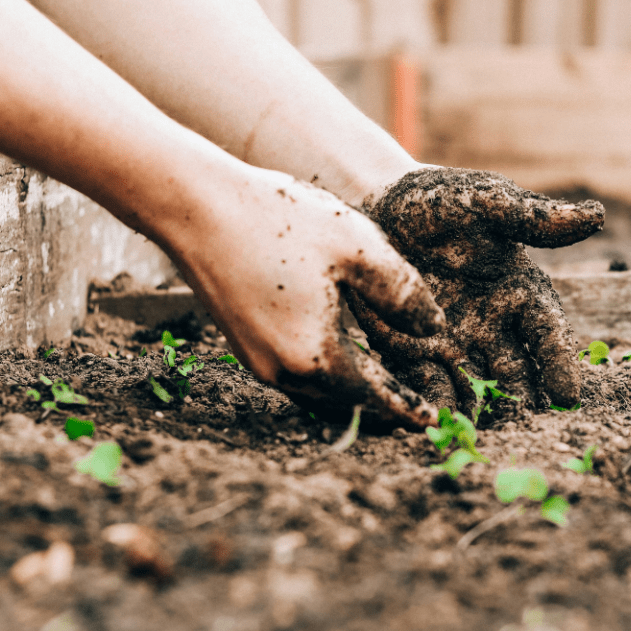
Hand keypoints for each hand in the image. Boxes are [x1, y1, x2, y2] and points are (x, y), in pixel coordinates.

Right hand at [169, 168, 446, 427]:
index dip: (407, 409)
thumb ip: (403, 293)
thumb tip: (433, 328)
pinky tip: (337, 356)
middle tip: (411, 409)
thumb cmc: (278, 221)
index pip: (374, 398)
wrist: (196, 209)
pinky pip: (294, 375)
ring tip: (380, 385)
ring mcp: (257, 361)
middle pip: (343, 404)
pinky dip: (324, 376)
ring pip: (316, 393)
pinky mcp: (242, 345)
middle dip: (380, 409)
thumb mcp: (357, 248)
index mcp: (316, 356)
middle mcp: (282, 371)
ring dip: (350, 394)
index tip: (432, 421)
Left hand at [348, 167, 604, 413]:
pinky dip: (432, 401)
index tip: (568, 396)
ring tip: (482, 438)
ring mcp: (451, 340)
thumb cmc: (440, 201)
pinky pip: (424, 380)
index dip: (558, 363)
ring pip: (472, 384)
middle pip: (513, 371)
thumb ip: (531, 218)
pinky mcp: (411, 347)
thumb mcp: (485, 202)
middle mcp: (489, 324)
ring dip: (479, 410)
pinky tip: (435, 423)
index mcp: (518, 291)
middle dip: (520, 401)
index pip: (546, 333)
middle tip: (524, 431)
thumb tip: (594, 216)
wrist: (381, 208)